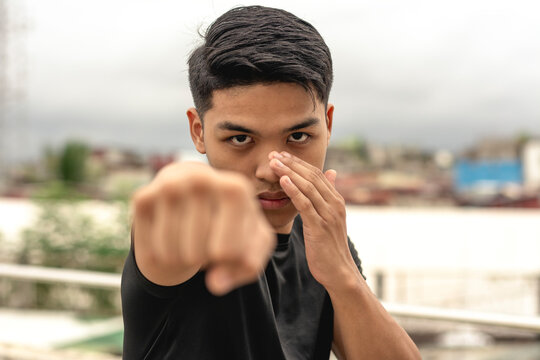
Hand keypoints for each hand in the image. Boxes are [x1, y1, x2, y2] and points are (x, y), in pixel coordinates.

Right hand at [131, 162, 275, 295]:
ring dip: (183, 258)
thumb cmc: (231, 222)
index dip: (230, 264)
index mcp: (236, 188)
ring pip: (172, 254)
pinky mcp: (143, 197)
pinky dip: (160, 254)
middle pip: (198, 255)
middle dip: (205, 259)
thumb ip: (247, 267)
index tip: (234, 246)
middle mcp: (200, 179)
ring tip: (192, 237)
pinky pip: (151, 249)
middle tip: (208, 239)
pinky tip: (171, 236)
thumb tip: (216, 284)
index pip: (228, 252)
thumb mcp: (253, 244)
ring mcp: (169, 185)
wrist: (197, 194)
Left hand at [269, 151, 359, 290]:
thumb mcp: (331, 217)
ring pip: (308, 187)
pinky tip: (283, 181)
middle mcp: (334, 204)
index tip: (281, 155)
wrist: (339, 271)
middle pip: (311, 177)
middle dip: (291, 164)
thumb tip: (331, 172)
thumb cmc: (330, 246)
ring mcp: (328, 215)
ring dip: (289, 173)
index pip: (317, 174)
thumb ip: (329, 194)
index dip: (298, 163)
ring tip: (274, 163)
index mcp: (336, 200)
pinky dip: (294, 191)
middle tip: (273, 154)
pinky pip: (305, 205)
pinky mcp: (319, 227)